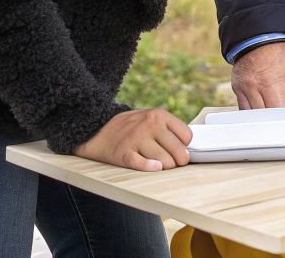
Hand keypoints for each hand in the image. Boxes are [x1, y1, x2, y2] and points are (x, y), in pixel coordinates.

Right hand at [74, 108, 192, 171]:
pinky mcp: (124, 153)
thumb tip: (187, 148)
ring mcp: (136, 138)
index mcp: (159, 115)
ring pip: (164, 162)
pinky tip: (153, 167)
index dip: (185, 146)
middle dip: (178, 162)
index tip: (178, 150)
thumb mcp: (151, 118)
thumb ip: (168, 129)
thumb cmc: (130, 128)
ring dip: (164, 167)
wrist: (97, 130)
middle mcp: (149, 124)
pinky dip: (150, 168)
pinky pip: (143, 165)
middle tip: (172, 163)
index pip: (187, 136)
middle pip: (178, 152)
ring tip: (158, 164)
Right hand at [231, 41, 284, 109]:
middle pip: (266, 113)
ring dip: (264, 114)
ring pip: (253, 114)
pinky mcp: (236, 88)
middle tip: (283, 106)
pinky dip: (252, 110)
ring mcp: (244, 88)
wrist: (256, 37)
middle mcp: (255, 87)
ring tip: (271, 104)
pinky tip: (260, 105)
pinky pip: (243, 108)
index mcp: (271, 82)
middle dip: (277, 113)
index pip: (281, 108)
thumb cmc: (275, 50)